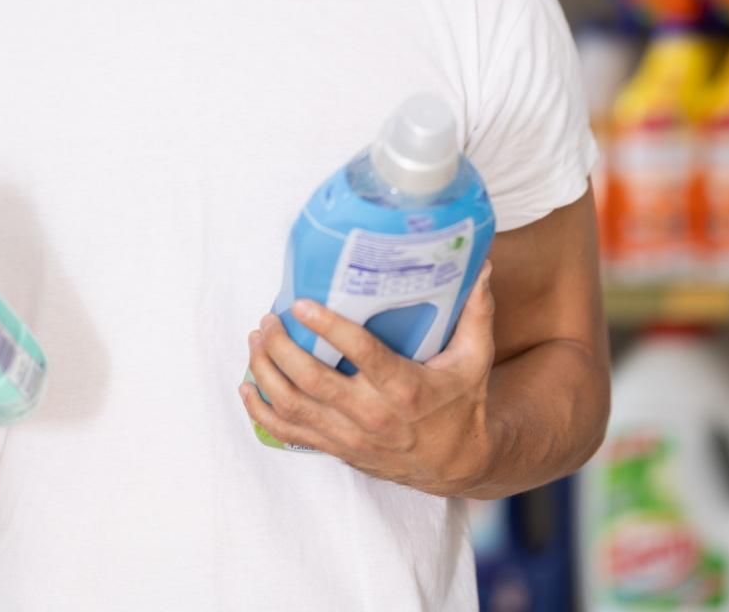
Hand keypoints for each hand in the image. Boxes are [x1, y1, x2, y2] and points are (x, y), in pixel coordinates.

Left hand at [239, 264, 497, 495]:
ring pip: (293, 405)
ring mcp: (349, 436)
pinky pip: (288, 433)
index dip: (328, 328)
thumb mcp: (475, 359)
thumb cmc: (463, 404)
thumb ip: (476, 313)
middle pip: (313, 380)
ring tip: (256, 339)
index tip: (302, 304)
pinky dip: (261, 411)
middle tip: (269, 318)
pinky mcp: (336, 448)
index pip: (361, 354)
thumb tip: (480, 265)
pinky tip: (248, 385)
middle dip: (281, 346)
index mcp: (404, 388)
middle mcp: (372, 415)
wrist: (455, 464)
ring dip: (266, 370)